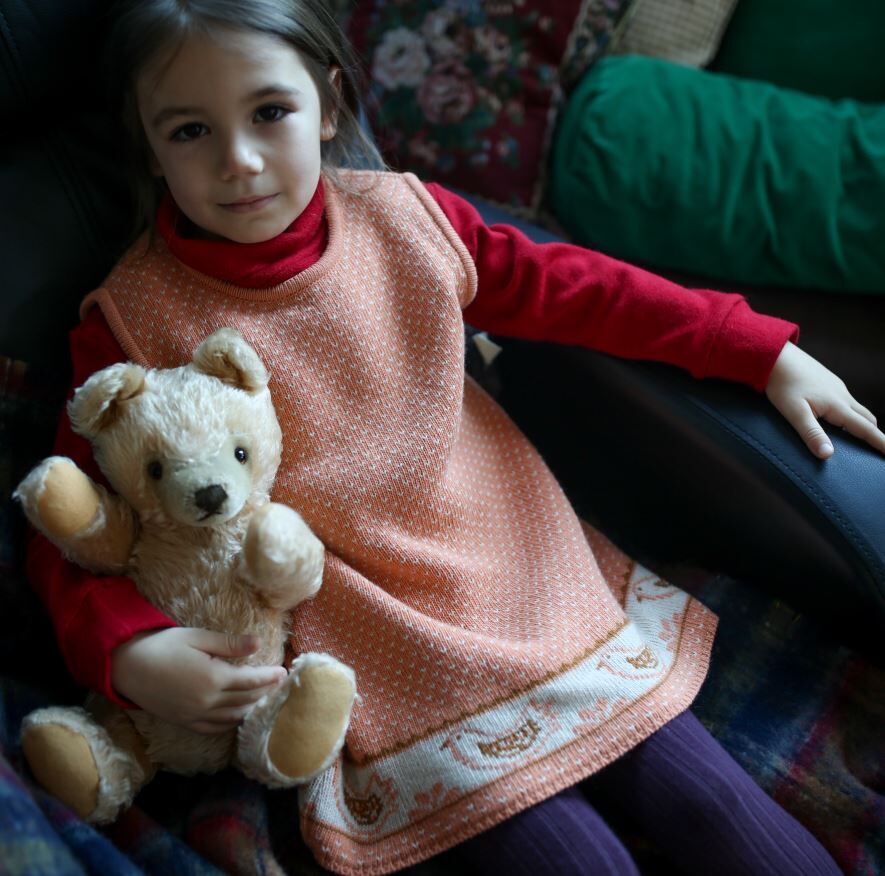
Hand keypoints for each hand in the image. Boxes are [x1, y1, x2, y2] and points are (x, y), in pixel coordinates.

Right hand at [111, 627, 285, 733]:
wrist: (128, 666)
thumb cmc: (164, 646)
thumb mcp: (198, 638)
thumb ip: (229, 644)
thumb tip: (258, 642)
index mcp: (213, 678)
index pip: (251, 681)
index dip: (269, 678)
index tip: (283, 673)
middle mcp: (207, 701)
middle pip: (246, 700)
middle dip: (265, 693)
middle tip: (280, 686)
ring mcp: (195, 715)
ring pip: (233, 717)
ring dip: (252, 709)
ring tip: (266, 700)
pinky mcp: (184, 722)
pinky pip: (215, 727)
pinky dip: (231, 723)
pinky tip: (239, 716)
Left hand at [765, 342, 884, 458]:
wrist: (776, 356)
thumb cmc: (783, 385)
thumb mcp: (794, 412)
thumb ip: (811, 434)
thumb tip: (828, 455)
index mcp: (837, 405)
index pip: (865, 428)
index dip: (880, 442)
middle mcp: (842, 395)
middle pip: (866, 418)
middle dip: (875, 434)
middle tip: (880, 449)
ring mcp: (836, 387)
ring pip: (857, 408)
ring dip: (863, 423)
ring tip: (862, 438)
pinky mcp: (828, 382)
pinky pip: (846, 401)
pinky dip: (851, 413)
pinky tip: (841, 420)